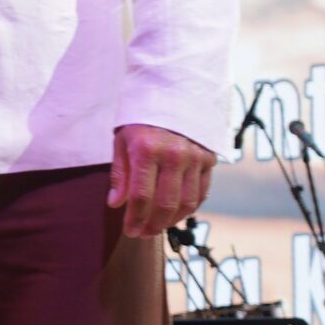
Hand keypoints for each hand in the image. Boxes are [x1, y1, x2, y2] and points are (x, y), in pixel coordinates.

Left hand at [109, 123, 213, 238]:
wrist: (174, 91)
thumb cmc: (141, 117)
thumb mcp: (122, 139)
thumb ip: (120, 173)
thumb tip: (116, 204)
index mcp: (147, 150)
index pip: (141, 197)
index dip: (135, 219)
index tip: (130, 231)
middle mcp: (174, 155)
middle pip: (165, 204)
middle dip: (152, 225)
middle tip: (143, 233)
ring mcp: (195, 158)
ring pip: (186, 202)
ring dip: (172, 221)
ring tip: (157, 227)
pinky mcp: (209, 159)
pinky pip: (202, 193)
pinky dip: (189, 208)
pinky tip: (176, 214)